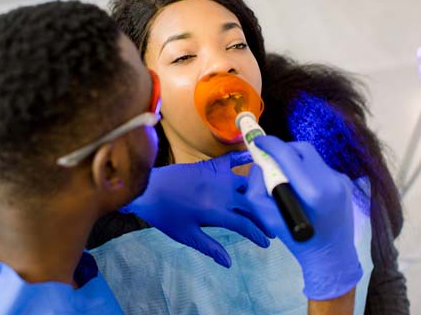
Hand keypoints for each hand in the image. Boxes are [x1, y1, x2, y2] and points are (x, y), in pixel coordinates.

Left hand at [121, 151, 273, 267]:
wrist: (148, 189)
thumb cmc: (165, 215)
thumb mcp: (187, 235)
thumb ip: (210, 247)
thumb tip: (229, 263)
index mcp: (216, 212)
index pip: (245, 225)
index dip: (258, 234)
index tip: (266, 242)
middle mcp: (222, 192)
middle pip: (251, 205)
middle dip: (263, 217)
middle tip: (272, 226)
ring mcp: (217, 176)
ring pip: (246, 185)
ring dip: (258, 193)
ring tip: (268, 202)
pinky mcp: (210, 166)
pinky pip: (231, 160)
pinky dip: (243, 159)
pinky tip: (255, 158)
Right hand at [247, 135, 361, 299]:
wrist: (332, 256)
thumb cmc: (297, 240)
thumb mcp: (267, 217)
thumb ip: (256, 187)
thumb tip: (258, 165)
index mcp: (313, 191)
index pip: (288, 154)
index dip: (270, 144)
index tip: (258, 142)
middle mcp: (331, 180)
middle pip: (302, 149)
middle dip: (283, 149)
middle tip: (270, 159)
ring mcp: (341, 180)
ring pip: (312, 156)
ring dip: (295, 160)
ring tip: (286, 176)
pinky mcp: (345, 182)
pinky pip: (320, 167)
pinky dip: (307, 170)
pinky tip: (303, 188)